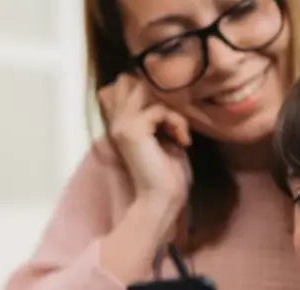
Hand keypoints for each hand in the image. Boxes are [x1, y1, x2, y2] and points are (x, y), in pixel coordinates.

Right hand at [98, 74, 192, 205]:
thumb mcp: (166, 138)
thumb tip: (170, 97)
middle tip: (176, 121)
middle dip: (160, 94)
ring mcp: (121, 125)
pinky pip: (158, 110)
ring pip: (145, 91)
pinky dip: (177, 123)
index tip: (172, 117)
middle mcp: (116, 122)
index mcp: (121, 124)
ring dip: (170, 110)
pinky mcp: (131, 130)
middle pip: (130, 81)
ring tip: (180, 132)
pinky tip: (183, 142)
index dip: (151, 89)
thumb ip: (160, 117)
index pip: (125, 84)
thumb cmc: (168, 174)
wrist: (163, 199)